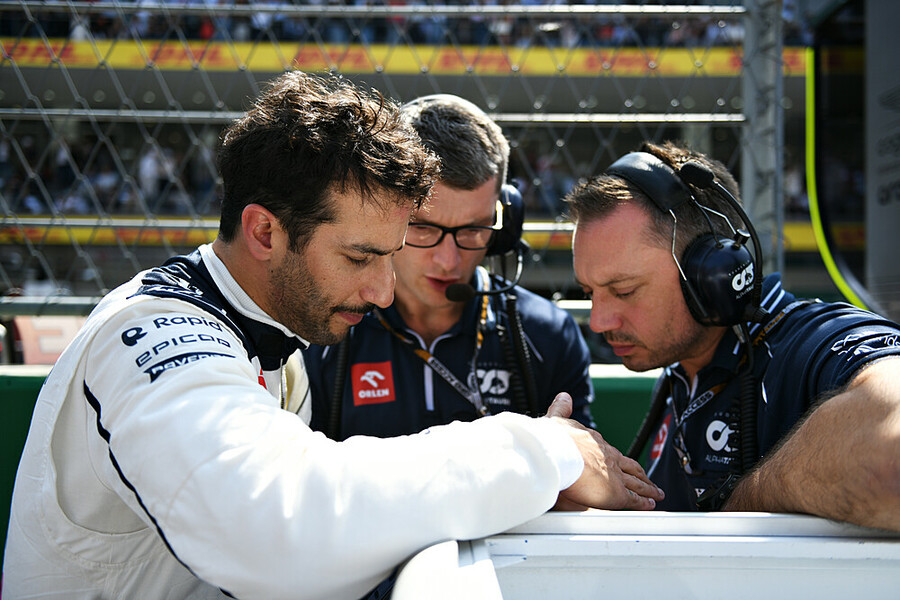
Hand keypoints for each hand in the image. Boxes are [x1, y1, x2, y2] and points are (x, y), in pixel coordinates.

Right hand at [545, 392, 663, 510]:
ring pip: (636, 482)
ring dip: (648, 488)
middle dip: (639, 473)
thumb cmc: (552, 440)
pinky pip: (634, 499)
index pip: (610, 451)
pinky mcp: (616, 493)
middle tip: (647, 479)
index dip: (617, 458)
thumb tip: (564, 397)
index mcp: (595, 442)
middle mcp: (609, 457)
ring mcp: (614, 475)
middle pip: (629, 466)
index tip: (620, 461)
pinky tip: (650, 503)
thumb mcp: (556, 420)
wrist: (556, 453)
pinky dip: (644, 502)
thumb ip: (561, 409)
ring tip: (656, 493)